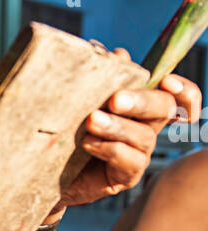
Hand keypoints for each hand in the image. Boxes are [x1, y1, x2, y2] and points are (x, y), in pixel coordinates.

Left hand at [56, 58, 201, 208]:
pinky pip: (130, 161)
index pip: (176, 97)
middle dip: (141, 101)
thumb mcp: (81, 99)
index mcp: (140, 106)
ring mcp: (139, 153)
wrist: (45, 168)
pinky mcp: (127, 175)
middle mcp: (145, 127)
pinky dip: (110, 149)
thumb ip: (102, 78)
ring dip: (117, 126)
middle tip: (115, 99)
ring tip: (92, 121)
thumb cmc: (66, 129)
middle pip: (164, 109)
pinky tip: (88, 143)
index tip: (168, 82)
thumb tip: (120, 55)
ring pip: (144, 136)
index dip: (184, 91)